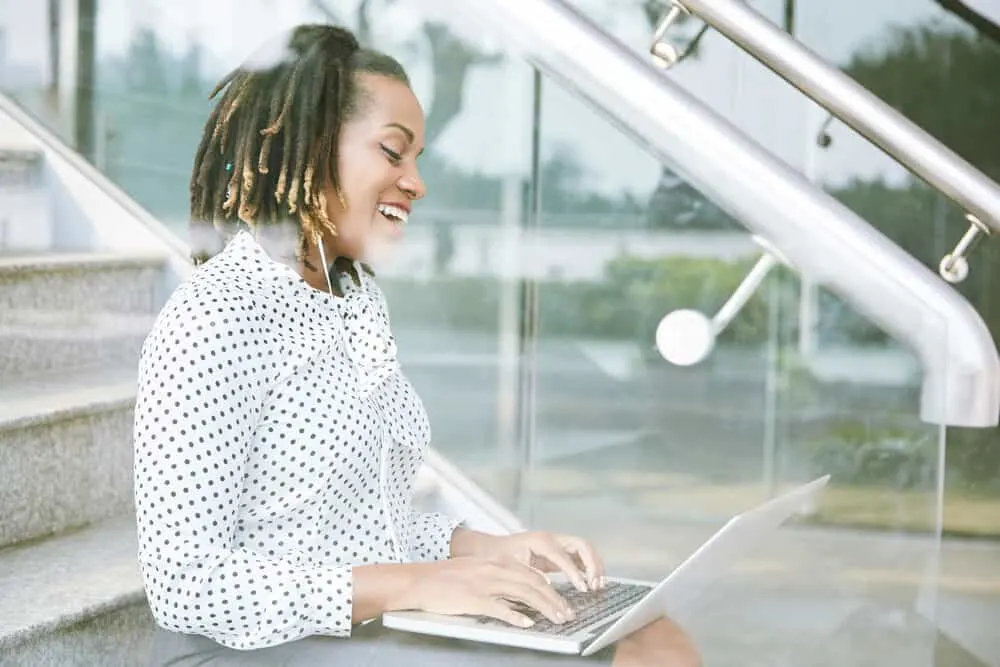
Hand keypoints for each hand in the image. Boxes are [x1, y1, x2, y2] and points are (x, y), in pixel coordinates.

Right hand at [398, 557, 575, 627]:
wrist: (421, 580)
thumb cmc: (447, 578)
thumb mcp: (478, 570)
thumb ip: (500, 578)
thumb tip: (520, 595)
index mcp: (498, 562)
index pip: (533, 574)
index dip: (552, 590)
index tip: (563, 603)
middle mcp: (495, 569)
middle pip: (534, 584)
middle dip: (555, 600)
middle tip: (568, 614)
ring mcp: (486, 584)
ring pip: (524, 594)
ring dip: (545, 608)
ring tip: (558, 619)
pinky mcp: (474, 599)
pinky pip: (500, 608)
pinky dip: (516, 616)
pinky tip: (528, 623)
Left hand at [453, 528, 604, 592]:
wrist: (491, 549)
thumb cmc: (499, 557)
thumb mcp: (511, 566)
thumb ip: (529, 573)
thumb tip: (547, 583)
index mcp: (541, 541)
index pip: (564, 555)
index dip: (575, 572)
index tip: (583, 588)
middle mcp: (552, 539)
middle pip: (582, 545)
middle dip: (593, 564)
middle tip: (595, 585)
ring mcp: (557, 544)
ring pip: (584, 549)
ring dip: (594, 565)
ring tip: (597, 585)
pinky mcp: (558, 552)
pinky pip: (580, 556)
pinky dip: (589, 567)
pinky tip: (590, 582)